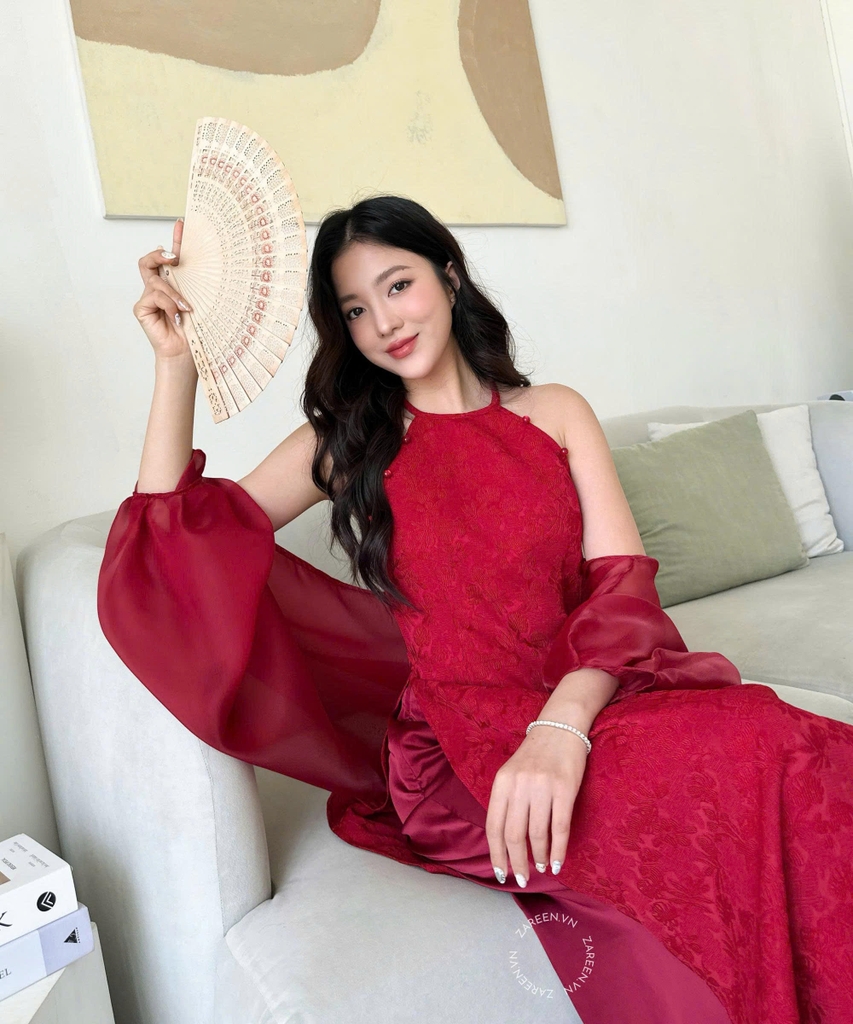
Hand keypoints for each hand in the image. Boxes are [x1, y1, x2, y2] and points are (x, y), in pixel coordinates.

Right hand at [132, 218, 195, 363]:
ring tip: (185, 308)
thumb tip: (193, 262)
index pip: (170, 258)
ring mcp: (148, 297)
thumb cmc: (194, 330)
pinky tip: (176, 316)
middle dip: (160, 255)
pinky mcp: (141, 308)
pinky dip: (168, 305)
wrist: (185, 352)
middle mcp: (158, 288)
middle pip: (149, 261)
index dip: (175, 240)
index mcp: (173, 284)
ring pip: (155, 281)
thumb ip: (192, 283)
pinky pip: (154, 296)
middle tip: (174, 258)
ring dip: (172, 293)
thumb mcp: (198, 301)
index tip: (182, 224)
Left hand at [485, 725, 587, 886]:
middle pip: (513, 834)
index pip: (493, 826)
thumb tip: (505, 841)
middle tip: (521, 879)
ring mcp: (542, 786)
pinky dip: (557, 849)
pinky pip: (560, 827)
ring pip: (536, 834)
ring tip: (541, 868)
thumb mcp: (512, 773)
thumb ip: (507, 801)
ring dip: (538, 857)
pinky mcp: (565, 788)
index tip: (499, 873)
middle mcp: (519, 785)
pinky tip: (556, 861)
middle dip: (516, 862)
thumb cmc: (536, 755)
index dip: (496, 854)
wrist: (561, 727)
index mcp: (502, 782)